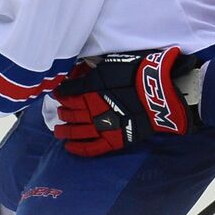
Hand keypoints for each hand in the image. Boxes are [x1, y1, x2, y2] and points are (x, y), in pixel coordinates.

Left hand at [52, 48, 198, 156]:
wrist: (157, 94)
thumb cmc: (135, 74)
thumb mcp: (109, 65)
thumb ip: (91, 71)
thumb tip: (78, 71)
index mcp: (87, 90)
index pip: (66, 93)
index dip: (60, 94)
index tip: (57, 94)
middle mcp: (88, 110)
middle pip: (68, 113)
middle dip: (62, 112)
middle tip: (60, 112)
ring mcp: (99, 127)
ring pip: (73, 131)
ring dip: (63, 131)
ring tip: (58, 131)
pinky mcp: (111, 141)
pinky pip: (89, 148)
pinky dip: (77, 149)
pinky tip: (68, 147)